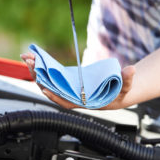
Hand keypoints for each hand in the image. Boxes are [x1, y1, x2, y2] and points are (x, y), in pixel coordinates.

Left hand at [21, 52, 135, 109]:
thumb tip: (131, 69)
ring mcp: (68, 88)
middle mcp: (72, 96)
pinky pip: (53, 75)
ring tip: (28, 58)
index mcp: (83, 102)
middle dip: (39, 76)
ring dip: (38, 70)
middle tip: (29, 63)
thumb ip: (127, 79)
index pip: (65, 102)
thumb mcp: (125, 87)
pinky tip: (36, 58)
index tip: (44, 88)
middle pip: (52, 89)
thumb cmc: (119, 93)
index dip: (54, 96)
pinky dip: (44, 67)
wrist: (119, 91)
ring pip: (49, 82)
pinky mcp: (68, 80)